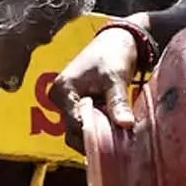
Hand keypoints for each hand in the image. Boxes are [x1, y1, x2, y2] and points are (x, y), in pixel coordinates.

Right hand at [48, 28, 141, 151]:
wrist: (116, 42)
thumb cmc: (113, 55)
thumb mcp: (116, 78)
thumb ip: (118, 102)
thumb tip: (125, 124)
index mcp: (63, 90)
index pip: (74, 124)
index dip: (94, 135)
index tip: (114, 143)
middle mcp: (60, 99)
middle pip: (74, 131)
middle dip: (96, 139)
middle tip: (120, 143)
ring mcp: (68, 105)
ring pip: (80, 132)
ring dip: (99, 136)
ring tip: (120, 136)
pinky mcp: (77, 107)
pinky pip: (86, 126)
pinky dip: (100, 130)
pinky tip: (116, 131)